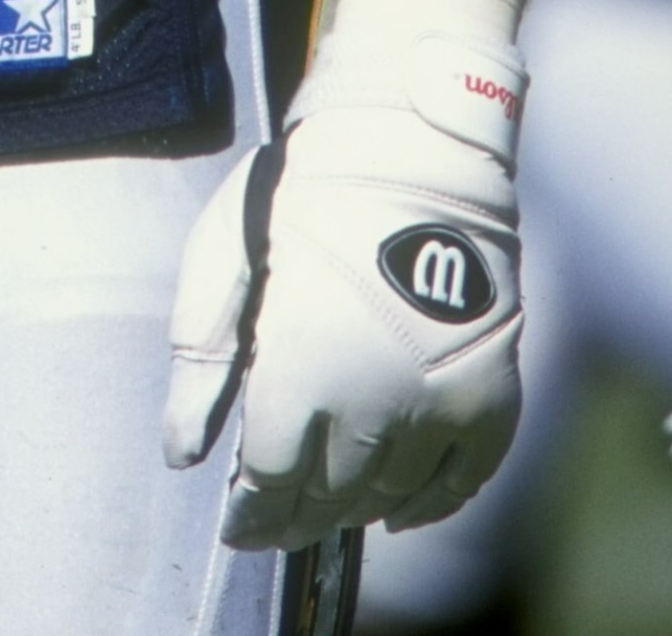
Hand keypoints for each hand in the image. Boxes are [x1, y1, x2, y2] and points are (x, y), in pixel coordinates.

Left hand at [164, 0, 526, 550]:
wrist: (411, 147)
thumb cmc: (304, 195)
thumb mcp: (223, 261)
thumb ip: (200, 362)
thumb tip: (183, 450)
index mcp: (301, 375)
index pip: (270, 483)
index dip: (250, 513)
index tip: (237, 523)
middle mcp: (372, 407)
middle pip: (328, 496)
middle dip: (295, 515)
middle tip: (275, 520)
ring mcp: (438, 407)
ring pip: (388, 497)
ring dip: (352, 508)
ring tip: (325, 506)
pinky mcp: (489, 395)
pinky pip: (460, 483)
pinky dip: (427, 506)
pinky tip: (397, 512)